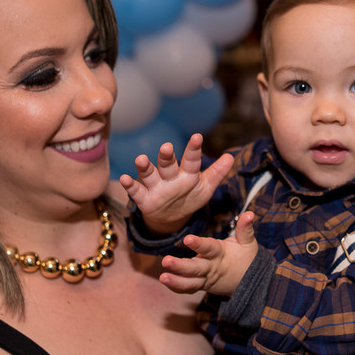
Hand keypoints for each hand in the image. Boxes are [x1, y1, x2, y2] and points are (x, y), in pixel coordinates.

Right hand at [119, 134, 233, 235]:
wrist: (172, 217)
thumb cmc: (190, 196)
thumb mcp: (206, 187)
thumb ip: (217, 173)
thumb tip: (231, 157)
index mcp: (187, 173)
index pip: (191, 160)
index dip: (193, 149)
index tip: (197, 137)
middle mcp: (170, 177)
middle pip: (167, 164)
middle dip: (166, 156)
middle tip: (166, 147)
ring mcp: (156, 187)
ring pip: (150, 174)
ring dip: (145, 167)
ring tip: (140, 159)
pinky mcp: (144, 199)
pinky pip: (136, 192)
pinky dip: (129, 185)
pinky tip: (123, 178)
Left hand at [158, 211, 257, 295]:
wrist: (250, 282)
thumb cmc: (246, 258)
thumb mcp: (248, 242)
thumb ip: (245, 228)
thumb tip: (250, 213)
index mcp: (221, 255)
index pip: (209, 248)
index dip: (199, 244)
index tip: (187, 239)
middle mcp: (212, 268)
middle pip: (195, 269)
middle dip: (180, 266)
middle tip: (166, 261)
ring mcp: (206, 279)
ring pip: (190, 283)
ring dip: (176, 281)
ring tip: (162, 277)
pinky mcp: (202, 286)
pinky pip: (188, 289)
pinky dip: (177, 287)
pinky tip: (164, 281)